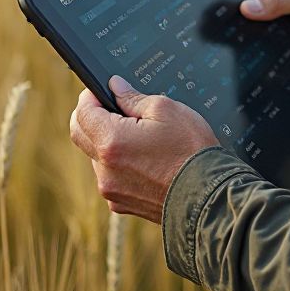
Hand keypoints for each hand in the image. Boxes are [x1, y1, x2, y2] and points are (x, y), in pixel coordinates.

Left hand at [69, 75, 218, 222]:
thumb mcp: (166, 109)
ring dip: (107, 142)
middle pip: (81, 135)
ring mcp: (111, 190)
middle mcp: (104, 169)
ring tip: (140, 137)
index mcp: (112, 141)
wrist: (208, 196)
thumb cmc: (191, 151)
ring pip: (95, 157)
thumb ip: (133, 97)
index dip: (90, 96)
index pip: (82, 113)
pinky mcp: (121, 203)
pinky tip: (144, 159)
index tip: (100, 91)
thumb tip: (115, 86)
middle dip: (91, 117)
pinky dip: (119, 164)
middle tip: (113, 108)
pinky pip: (110, 177)